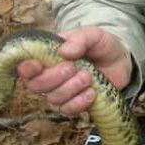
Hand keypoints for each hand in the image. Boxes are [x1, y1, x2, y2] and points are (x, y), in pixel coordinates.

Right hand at [16, 26, 131, 115]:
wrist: (120, 60)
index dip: (26, 69)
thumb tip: (63, 51)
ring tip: (88, 76)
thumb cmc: (101, 45)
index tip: (38, 65)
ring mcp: (61, 91)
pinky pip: (68, 110)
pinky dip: (79, 102)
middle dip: (53, 78)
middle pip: (36, 85)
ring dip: (70, 88)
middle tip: (72, 68)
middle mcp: (49, 75)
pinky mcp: (75, 103)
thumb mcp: (93, 34)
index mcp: (47, 56)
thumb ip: (79, 39)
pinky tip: (92, 92)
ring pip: (53, 98)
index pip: (25, 67)